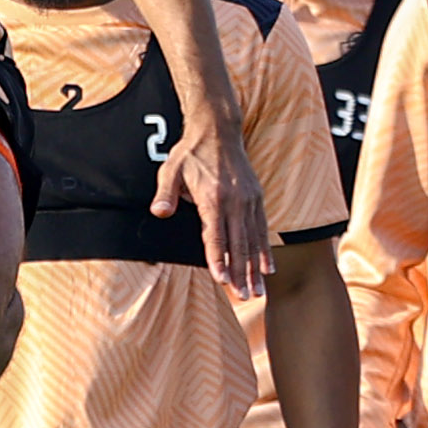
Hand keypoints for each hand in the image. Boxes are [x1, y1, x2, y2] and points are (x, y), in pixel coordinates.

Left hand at [154, 112, 268, 301]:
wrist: (218, 130)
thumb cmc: (190, 153)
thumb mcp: (171, 169)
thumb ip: (166, 194)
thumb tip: (159, 212)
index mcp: (213, 197)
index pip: (216, 235)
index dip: (218, 259)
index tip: (222, 280)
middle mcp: (235, 201)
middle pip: (238, 244)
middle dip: (241, 273)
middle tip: (245, 297)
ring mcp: (249, 200)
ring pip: (253, 240)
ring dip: (255, 268)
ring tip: (257, 291)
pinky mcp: (257, 198)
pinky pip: (262, 229)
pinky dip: (265, 250)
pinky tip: (268, 269)